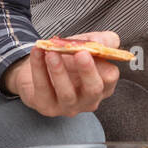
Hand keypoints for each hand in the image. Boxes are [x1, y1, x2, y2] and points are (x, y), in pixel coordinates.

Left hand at [3, 31, 122, 116]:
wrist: (39, 68)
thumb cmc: (69, 58)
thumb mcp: (88, 44)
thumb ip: (103, 40)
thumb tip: (106, 41)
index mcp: (103, 85)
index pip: (110, 76)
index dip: (103, 62)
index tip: (93, 47)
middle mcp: (89, 100)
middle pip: (93, 89)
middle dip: (87, 71)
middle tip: (81, 53)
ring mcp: (68, 106)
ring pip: (67, 93)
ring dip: (59, 71)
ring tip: (52, 53)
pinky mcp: (47, 107)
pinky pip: (43, 88)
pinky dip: (39, 68)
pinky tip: (37, 52)